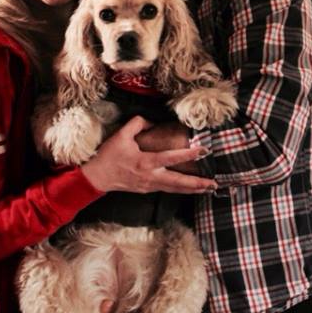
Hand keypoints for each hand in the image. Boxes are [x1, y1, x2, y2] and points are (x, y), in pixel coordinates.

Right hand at [81, 116, 215, 194]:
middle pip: (178, 182)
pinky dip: (182, 190)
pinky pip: (169, 190)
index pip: (171, 158)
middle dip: (197, 183)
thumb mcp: (121, 134)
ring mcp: (150, 185)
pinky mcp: (148, 189)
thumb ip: (139, 124)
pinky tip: (192, 189)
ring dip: (193, 189)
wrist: (98, 177)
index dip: (188, 154)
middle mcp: (151, 176)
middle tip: (214, 183)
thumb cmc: (109, 155)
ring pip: (176, 189)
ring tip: (209, 188)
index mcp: (145, 162)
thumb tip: (154, 122)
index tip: (203, 150)